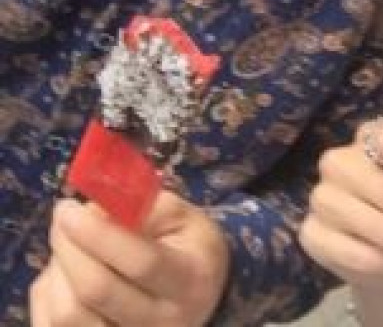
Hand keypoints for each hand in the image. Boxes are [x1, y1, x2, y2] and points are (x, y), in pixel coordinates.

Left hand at [29, 192, 229, 326]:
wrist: (198, 298)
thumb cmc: (188, 249)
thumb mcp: (182, 215)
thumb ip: (141, 206)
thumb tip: (90, 211)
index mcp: (189, 282)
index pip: (140, 263)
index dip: (98, 234)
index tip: (69, 208)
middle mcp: (161, 325)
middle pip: (96, 292)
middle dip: (68, 247)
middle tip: (62, 216)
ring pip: (67, 317)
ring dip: (56, 270)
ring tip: (68, 246)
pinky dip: (46, 296)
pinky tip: (61, 277)